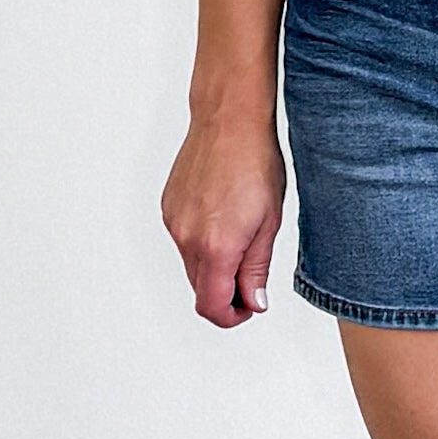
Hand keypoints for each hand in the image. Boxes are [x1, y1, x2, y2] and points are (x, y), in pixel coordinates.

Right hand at [162, 116, 285, 327]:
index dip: (231, 316)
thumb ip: (257, 269)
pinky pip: (184, 241)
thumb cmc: (255, 163)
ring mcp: (174, 222)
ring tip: (243, 236)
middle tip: (253, 277)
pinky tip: (223, 218)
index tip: (248, 308)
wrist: (228, 122)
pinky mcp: (168, 208)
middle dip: (226, 292)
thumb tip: (253, 302)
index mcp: (215, 246)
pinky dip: (203, 243)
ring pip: (192, 265)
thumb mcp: (269, 223)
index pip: (212, 306)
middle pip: (200, 289)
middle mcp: (187, 238)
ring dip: (215, 266)